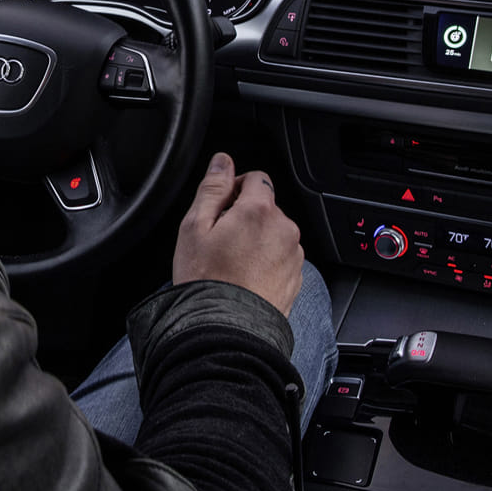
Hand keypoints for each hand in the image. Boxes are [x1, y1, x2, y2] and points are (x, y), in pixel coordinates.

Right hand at [171, 152, 302, 315]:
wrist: (226, 329)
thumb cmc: (206, 280)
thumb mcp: (195, 226)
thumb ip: (212, 187)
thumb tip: (222, 161)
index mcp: (259, 211)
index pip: (256, 178)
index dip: (235, 188)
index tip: (220, 208)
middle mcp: (284, 229)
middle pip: (266, 207)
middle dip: (245, 216)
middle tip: (219, 240)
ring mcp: (294, 255)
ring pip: (274, 233)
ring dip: (257, 239)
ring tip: (231, 263)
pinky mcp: (296, 278)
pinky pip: (281, 257)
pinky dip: (266, 261)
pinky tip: (245, 277)